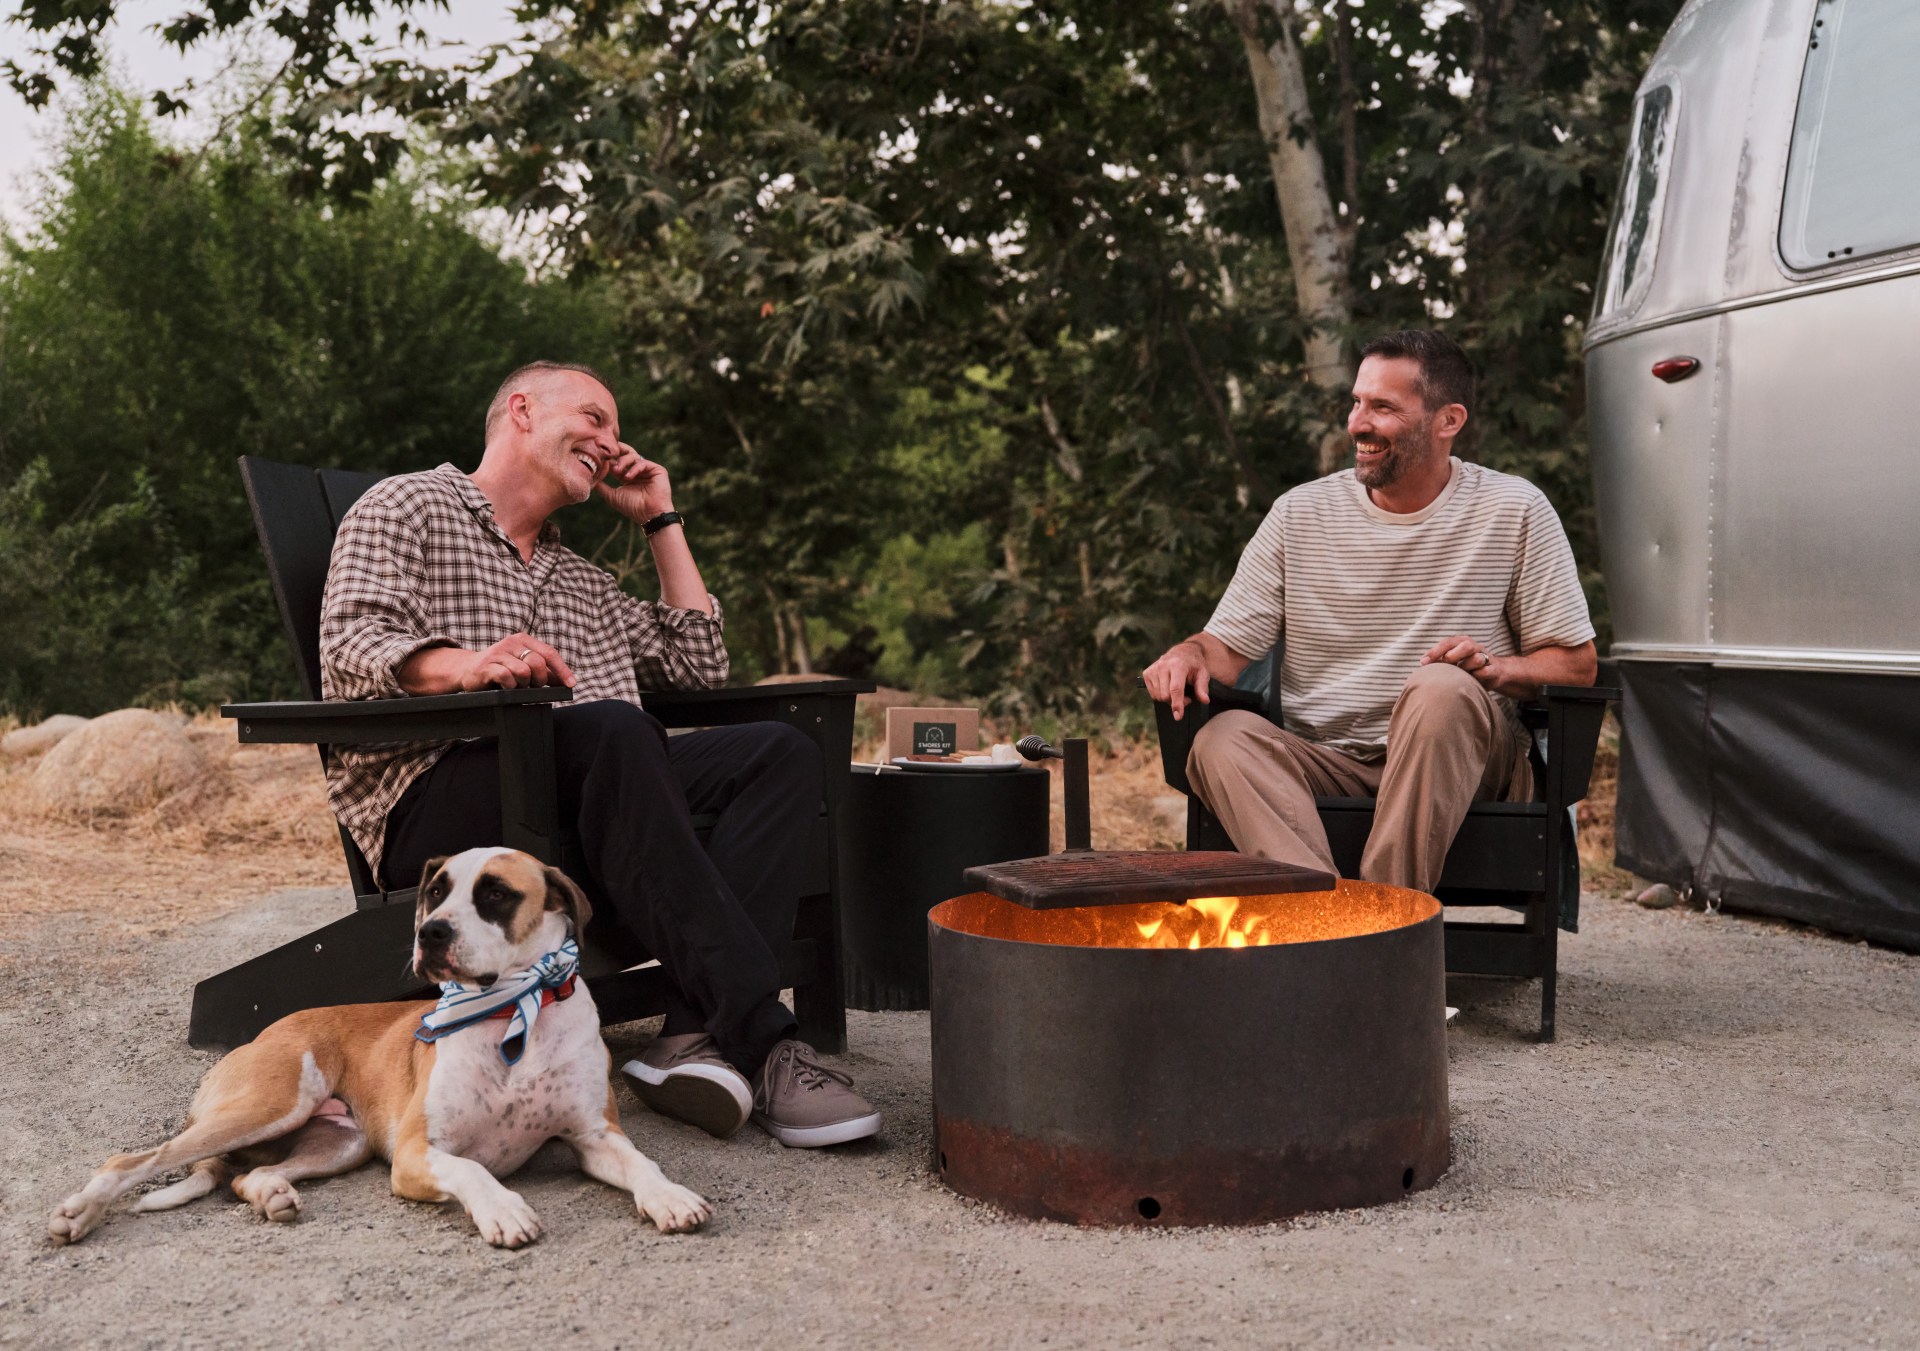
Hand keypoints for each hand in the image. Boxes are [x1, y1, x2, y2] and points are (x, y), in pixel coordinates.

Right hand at [459, 634, 576, 691]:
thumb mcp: (522, 664)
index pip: (549, 652)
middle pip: (538, 662)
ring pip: (523, 671)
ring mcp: (497, 653)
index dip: (562, 669)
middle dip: (540, 679)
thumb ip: (543, 671)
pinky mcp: (486, 666)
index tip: (571, 684)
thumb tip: (565, 681)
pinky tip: (506, 687)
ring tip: (516, 686)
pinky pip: (507, 678)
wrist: (467, 670)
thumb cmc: (500, 668)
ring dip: (523, 684)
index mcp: (523, 640)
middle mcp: (511, 643)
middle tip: (533, 686)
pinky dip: (510, 687)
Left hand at [595, 443, 674, 524]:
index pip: (616, 461)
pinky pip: (643, 463)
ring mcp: (648, 470)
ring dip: (623, 462)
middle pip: (626, 453)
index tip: (597, 454)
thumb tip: (588, 478)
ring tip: (618, 471)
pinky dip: (634, 468)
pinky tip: (628, 477)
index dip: (608, 458)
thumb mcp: (612, 496)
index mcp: (627, 475)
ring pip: (633, 456)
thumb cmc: (632, 508)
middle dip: (617, 450)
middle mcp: (637, 470)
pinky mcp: (658, 470)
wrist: (650, 516)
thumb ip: (601, 486)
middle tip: (607, 449)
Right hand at [1142, 640, 1212, 721]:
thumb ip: (1202, 688)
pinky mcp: (1147, 673)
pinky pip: (1152, 694)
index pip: (1175, 689)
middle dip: (1176, 701)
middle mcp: (1163, 666)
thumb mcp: (1203, 673)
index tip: (1178, 716)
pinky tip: (1168, 688)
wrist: (1182, 651)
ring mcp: (1153, 669)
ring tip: (1177, 691)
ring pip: (1158, 696)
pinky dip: (1161, 695)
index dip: (1177, 704)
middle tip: (1187, 697)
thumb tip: (1205, 700)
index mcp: (1177, 665)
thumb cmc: (1194, 664)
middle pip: (1166, 695)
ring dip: (1169, 699)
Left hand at [1420, 634, 1505, 692]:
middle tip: (1445, 665)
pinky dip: (1476, 677)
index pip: (1448, 643)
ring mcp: (1486, 658)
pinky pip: (1485, 672)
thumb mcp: (1454, 660)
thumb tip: (1423, 662)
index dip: (1435, 652)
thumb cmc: (1468, 666)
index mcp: (1462, 642)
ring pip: (1477, 659)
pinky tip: (1471, 681)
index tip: (1423, 662)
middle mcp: (1475, 647)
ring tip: (1461, 675)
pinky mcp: (1494, 670)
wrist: (1496, 672)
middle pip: (1466, 645)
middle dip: (1453, 656)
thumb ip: (1441, 659)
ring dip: (1466, 668)